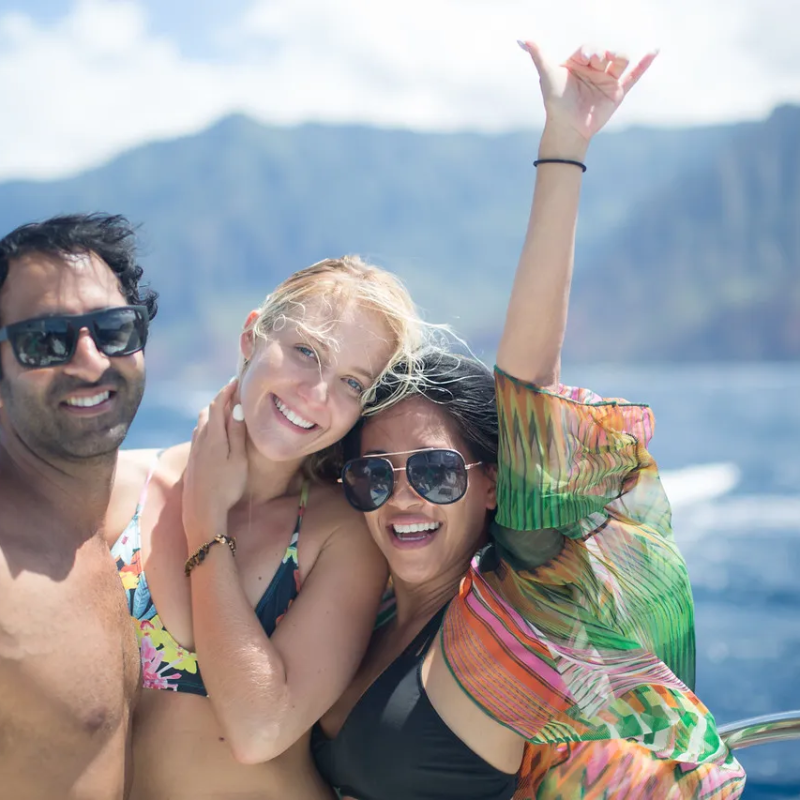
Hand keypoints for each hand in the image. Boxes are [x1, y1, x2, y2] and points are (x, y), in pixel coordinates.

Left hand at [182, 380, 247, 548]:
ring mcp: (194, 450)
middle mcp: (201, 439)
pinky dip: (206, 424)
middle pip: (207, 412)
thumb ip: (237, 433)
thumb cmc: (226, 486)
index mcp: (214, 436)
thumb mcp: (238, 459)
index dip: (226, 391)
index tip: (236, 381)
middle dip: (219, 399)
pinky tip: (212, 432)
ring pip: (201, 422)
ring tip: (224, 409)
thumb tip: (237, 408)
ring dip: (212, 412)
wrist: (202, 511)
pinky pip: (198, 433)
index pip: (217, 405)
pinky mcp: (192, 459)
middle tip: (232, 393)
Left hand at [519, 40, 656, 145]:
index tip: (586, 58)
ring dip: (618, 57)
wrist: (567, 127)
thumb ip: (538, 55)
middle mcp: (593, 71)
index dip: (589, 50)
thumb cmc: (555, 101)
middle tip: (596, 62)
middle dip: (602, 54)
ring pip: (620, 60)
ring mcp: (606, 81)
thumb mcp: (547, 75)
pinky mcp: (617, 93)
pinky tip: (654, 51)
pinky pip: (634, 76)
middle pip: (606, 52)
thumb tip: (523, 39)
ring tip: (613, 62)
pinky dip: (644, 64)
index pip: (589, 48)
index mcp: (578, 64)